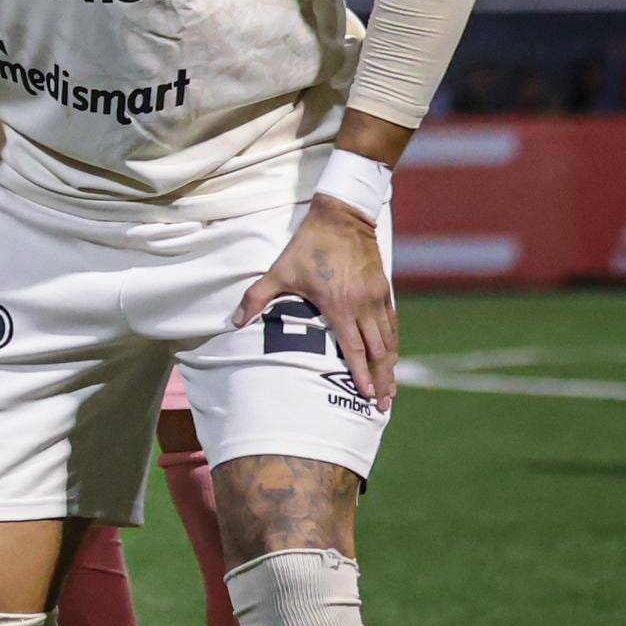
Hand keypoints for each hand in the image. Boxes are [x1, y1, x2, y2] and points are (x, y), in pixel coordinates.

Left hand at [238, 199, 397, 405]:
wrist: (342, 219)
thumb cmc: (307, 247)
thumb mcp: (279, 271)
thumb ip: (255, 298)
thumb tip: (232, 322)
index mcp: (338, 306)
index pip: (353, 349)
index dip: (360, 375)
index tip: (366, 396)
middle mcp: (362, 306)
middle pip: (377, 352)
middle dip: (381, 380)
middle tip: (382, 406)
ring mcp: (376, 298)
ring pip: (388, 341)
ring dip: (390, 367)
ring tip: (390, 391)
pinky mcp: (383, 290)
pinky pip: (392, 324)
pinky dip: (393, 344)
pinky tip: (392, 358)